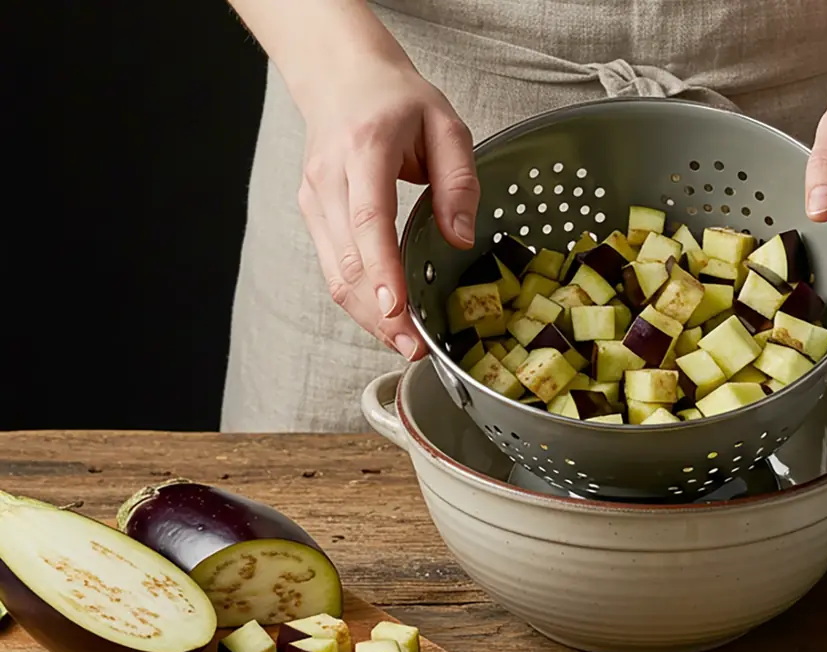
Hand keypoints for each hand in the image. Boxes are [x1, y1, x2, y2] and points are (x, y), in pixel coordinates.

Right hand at [296, 50, 479, 358]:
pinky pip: (335, 268)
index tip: (397, 310)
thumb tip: (460, 237)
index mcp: (365, 149)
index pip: (369, 219)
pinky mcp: (312, 215)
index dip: (383, 270)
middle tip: (415, 348)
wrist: (339, 74)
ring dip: (368, 316)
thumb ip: (459, 180)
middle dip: (380, 313)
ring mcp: (314, 200)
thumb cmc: (396, 98)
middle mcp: (330, 179)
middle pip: (349, 260)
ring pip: (336, 274)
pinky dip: (360, 299)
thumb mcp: (446, 124)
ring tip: (405, 344)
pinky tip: (388, 318)